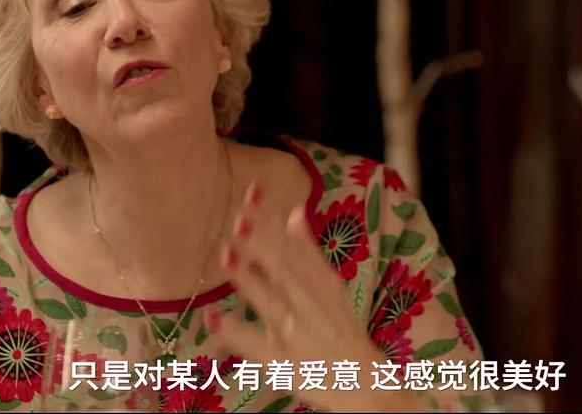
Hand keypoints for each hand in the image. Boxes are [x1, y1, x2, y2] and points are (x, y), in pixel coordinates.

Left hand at [203, 182, 424, 411]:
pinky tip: (213, 317)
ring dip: (249, 279)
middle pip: (285, 270)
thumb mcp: (332, 287)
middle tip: (238, 218)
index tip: (252, 194)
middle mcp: (312, 307)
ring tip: (226, 254)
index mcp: (324, 286)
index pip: (296, 246)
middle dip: (262, 244)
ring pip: (272, 303)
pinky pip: (258, 347)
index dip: (273, 222)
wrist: (368, 387)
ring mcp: (298, 336)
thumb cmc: (341, 331)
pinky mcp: (284, 364)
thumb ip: (309, 251)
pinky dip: (236, 333)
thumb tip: (293, 210)